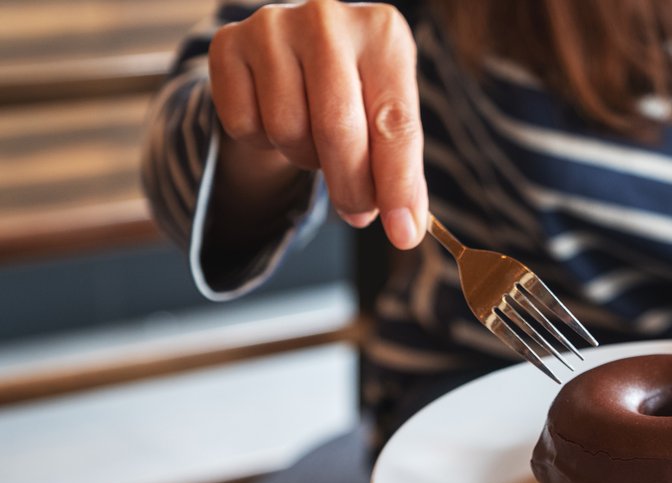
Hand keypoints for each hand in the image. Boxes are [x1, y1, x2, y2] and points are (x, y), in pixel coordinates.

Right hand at [208, 0, 425, 247]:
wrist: (294, 54)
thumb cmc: (353, 92)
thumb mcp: (386, 117)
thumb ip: (399, 170)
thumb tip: (404, 228)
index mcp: (383, 33)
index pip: (395, 123)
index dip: (398, 185)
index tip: (402, 234)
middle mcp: (328, 19)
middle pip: (337, 129)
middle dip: (349, 186)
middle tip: (356, 213)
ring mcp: (273, 27)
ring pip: (287, 130)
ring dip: (304, 157)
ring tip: (315, 140)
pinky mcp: (227, 44)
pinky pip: (244, 125)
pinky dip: (261, 142)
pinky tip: (275, 118)